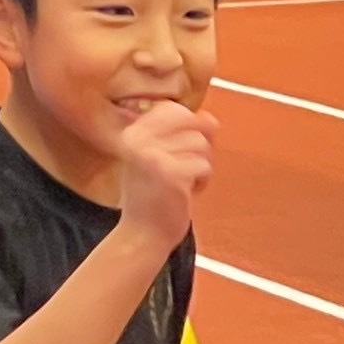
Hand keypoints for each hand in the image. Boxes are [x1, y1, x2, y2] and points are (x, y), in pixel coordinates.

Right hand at [117, 101, 216, 253]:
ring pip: (202, 145)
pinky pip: (205, 166)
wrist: (142, 234)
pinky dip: (203, 181)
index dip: (189, 125)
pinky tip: (187, 194)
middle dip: (199, 145)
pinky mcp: (171, 174)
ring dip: (201, 166)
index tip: (182, 151)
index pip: (172, 109)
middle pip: (192, 123)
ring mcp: (153, 156)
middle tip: (187, 168)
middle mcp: (139, 140)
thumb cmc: (154, 195)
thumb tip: (211, 119)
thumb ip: (181, 134)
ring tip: (183, 184)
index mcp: (133, 132)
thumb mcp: (159, 156)